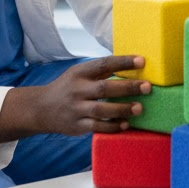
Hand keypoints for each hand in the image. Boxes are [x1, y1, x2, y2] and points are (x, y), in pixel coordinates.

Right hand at [0, 55, 149, 140]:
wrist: (41, 109)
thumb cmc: (67, 88)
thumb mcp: (78, 74)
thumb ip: (101, 72)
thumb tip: (131, 65)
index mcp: (80, 73)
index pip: (103, 64)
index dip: (123, 62)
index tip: (142, 60)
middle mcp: (77, 90)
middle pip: (105, 88)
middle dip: (127, 87)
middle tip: (147, 87)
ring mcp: (76, 109)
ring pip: (102, 110)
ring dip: (122, 109)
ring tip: (140, 108)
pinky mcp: (77, 126)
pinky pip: (97, 127)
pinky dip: (112, 126)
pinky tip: (125, 124)